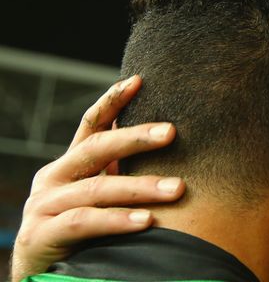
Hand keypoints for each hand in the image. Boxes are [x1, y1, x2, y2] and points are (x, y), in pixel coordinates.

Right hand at [10, 75, 185, 280]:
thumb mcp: (102, 199)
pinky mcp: (39, 236)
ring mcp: (42, 207)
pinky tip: (148, 221)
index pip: (91, 125)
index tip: (139, 80)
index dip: (113, 101)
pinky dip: (117, 221)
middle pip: (96, 149)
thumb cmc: (85, 238)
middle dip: (135, 137)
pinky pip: (84, 223)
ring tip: (178, 188)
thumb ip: (123, 175)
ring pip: (97, 189)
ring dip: (141, 188)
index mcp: (68, 166)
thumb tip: (172, 145)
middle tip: (172, 131)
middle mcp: (51, 180)